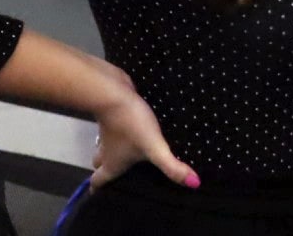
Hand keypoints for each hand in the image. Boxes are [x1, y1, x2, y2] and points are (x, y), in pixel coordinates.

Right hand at [90, 70, 197, 189]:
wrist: (113, 93)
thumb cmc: (131, 125)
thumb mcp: (154, 147)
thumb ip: (172, 166)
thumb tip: (194, 183)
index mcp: (111, 164)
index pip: (98, 182)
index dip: (99, 190)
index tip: (103, 197)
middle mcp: (105, 151)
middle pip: (101, 165)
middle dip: (107, 171)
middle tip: (122, 176)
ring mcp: (108, 133)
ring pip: (106, 147)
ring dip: (114, 153)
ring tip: (132, 156)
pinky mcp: (114, 117)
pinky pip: (116, 131)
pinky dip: (122, 135)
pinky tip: (139, 131)